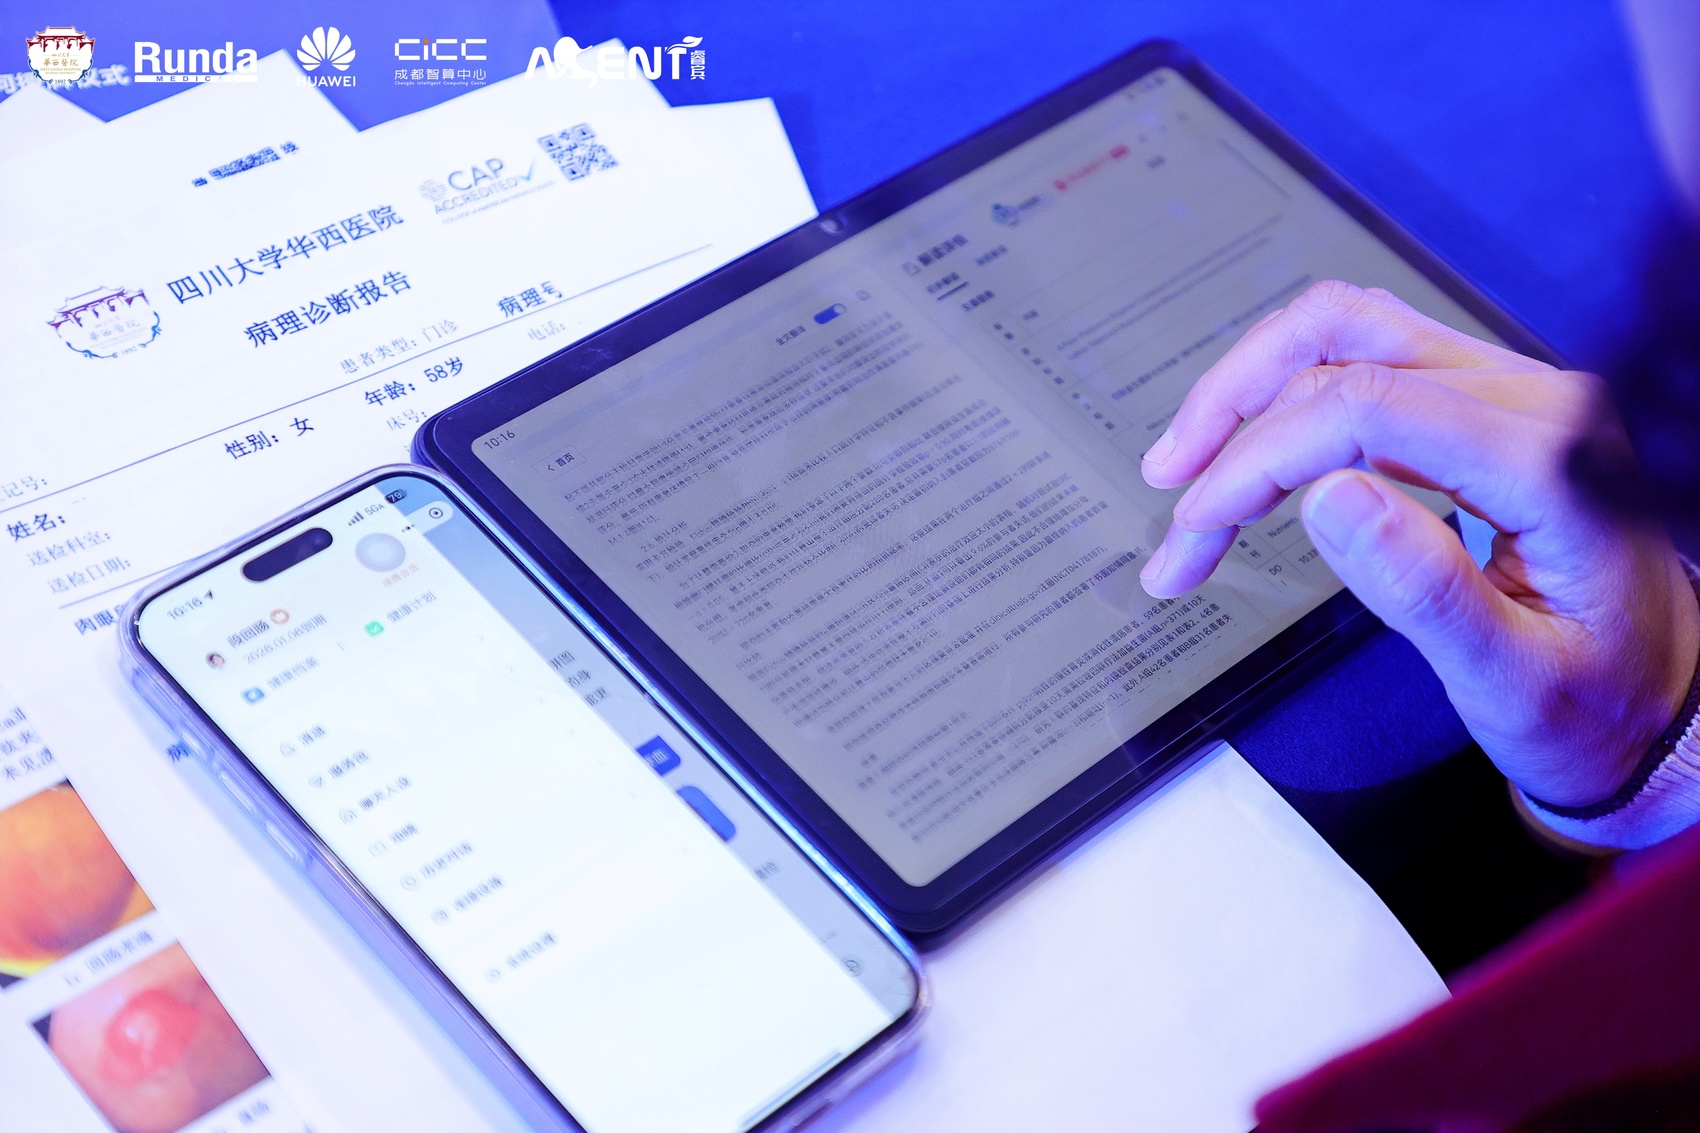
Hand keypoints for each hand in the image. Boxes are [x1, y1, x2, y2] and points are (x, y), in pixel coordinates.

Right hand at [1137, 280, 1698, 808]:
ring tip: (1190, 460)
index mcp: (1550, 460)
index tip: (1197, 526)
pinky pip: (1366, 361)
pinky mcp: (1481, 405)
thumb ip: (1427, 590)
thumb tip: (1328, 499)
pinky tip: (1248, 456)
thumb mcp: (1514, 682)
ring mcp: (1508, 391)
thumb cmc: (1597, 703)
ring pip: (1347, 332)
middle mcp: (1532, 400)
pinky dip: (1287, 399)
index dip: (1260, 457)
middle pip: (1344, 345)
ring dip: (1251, 387)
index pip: (1366, 407)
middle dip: (1236, 419)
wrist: (1662, 698)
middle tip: (1175, 497)